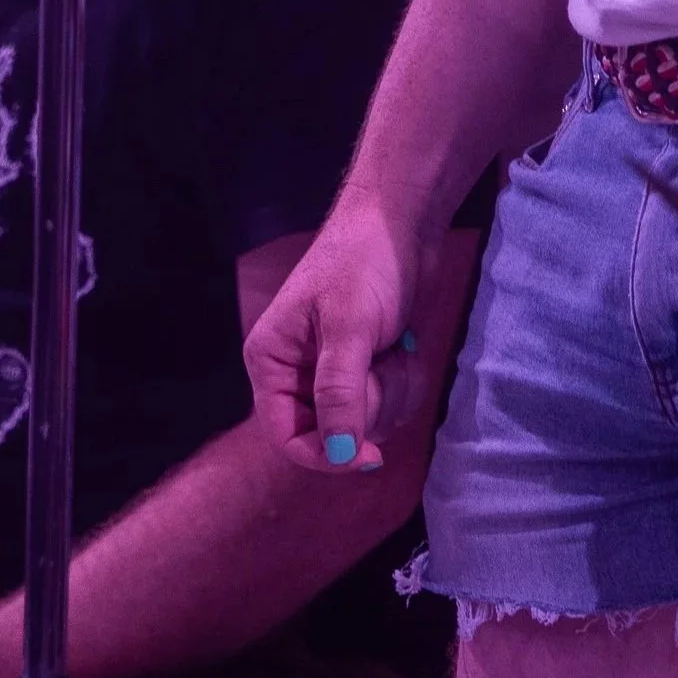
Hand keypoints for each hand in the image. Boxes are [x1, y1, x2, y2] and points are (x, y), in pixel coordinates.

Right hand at [243, 193, 434, 475]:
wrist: (403, 220)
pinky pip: (388, 405)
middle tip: (381, 358)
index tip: (368, 457)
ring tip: (394, 345)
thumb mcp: (350, 328)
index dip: (326, 455)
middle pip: (333, 434)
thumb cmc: (365, 262)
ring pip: (366, 423)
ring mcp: (333, 372)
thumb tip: (341, 455)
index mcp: (271, 361)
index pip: (285, 436)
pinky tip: (406, 348)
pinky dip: (403, 382)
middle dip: (369, 403)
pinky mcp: (366, 367)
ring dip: (391, 391)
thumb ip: (341, 393)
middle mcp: (296, 373)